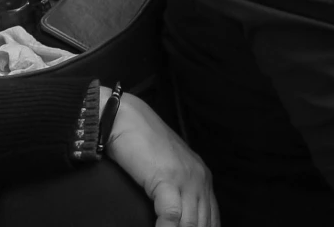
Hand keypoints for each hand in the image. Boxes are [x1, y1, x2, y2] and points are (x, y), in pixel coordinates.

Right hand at [106, 98, 218, 226]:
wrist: (122, 117)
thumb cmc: (139, 142)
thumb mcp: (167, 169)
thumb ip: (178, 191)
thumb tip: (177, 219)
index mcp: (201, 176)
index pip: (212, 219)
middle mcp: (199, 178)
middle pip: (203, 223)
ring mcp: (185, 178)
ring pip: (190, 224)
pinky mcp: (167, 178)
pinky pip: (172, 217)